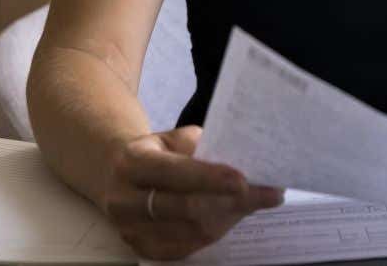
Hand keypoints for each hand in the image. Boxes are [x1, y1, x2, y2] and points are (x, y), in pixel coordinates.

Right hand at [101, 125, 283, 260]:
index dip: (210, 178)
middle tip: (267, 194)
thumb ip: (201, 147)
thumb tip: (244, 158)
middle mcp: (125, 199)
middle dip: (231, 202)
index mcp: (133, 163)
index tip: (243, 180)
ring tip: (256, 203)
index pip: (175, 173)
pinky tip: (234, 217)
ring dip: (229, 218)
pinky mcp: (141, 248)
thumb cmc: (158, 152)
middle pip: (185, 208)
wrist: (118, 175)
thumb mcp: (173, 138)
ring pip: (190, 231)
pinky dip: (215, 233)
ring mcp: (130, 229)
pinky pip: (185, 248)